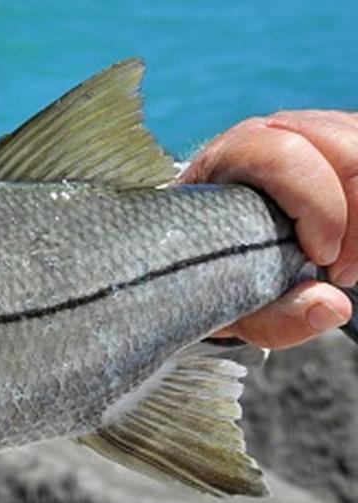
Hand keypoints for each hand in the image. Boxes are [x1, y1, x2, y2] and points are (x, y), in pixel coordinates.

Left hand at [180, 110, 357, 348]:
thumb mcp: (235, 305)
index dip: (317, 207)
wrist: (212, 248)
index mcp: (229, 160)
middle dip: (356, 216)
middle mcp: (271, 133)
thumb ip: (275, 317)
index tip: (320, 259)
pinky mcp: (342, 140)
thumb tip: (331, 305)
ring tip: (347, 260)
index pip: (283, 155)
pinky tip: (353, 241)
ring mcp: (313, 130)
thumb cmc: (218, 269)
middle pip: (344, 149)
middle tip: (340, 271)